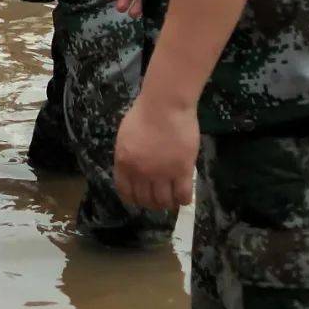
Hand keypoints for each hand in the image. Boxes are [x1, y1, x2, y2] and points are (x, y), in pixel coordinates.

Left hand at [114, 94, 198, 209]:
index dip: (133, 199)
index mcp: (124, 162)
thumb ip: (128, 155)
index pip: (125, 192)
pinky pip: (183, 195)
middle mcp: (141, 172)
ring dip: (168, 203)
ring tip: (172, 199)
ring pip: (164, 201)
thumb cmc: (144, 114)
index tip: (140, 200)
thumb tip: (133, 170)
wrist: (165, 105)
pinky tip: (184, 197)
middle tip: (159, 199)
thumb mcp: (125, 136)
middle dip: (152, 204)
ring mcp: (162, 173)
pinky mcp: (182, 171)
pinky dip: (183, 200)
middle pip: (146, 200)